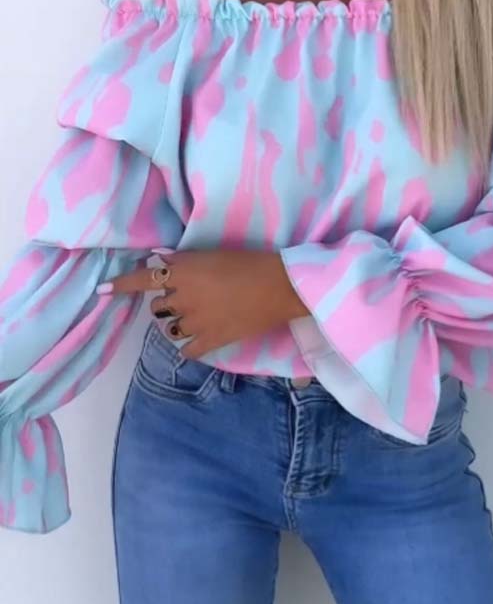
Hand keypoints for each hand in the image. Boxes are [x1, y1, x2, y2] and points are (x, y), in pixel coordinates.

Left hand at [97, 249, 309, 359]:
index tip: (102, 291)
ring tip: (193, 319)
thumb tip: (160, 259)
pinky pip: (189, 350)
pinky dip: (189, 347)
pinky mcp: (212, 340)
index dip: (121, 285)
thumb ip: (185, 260)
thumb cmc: (252, 263)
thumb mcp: (215, 254)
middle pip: (158, 307)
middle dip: (165, 303)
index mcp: (183, 274)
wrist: (280, 288)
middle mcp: (183, 299)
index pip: (143, 279)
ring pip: (170, 328)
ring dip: (176, 324)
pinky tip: (194, 344)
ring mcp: (196, 322)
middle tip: (183, 299)